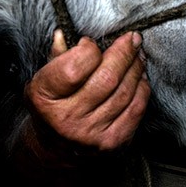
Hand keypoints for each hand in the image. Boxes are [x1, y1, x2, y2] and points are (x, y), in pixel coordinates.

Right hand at [22, 29, 150, 165]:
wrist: (56, 152)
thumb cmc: (51, 108)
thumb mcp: (44, 82)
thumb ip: (56, 57)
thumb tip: (64, 34)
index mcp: (44, 98)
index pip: (74, 68)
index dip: (89, 50)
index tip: (91, 43)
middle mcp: (66, 119)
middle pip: (106, 77)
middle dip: (124, 52)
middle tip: (132, 38)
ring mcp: (91, 134)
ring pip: (125, 91)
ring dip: (136, 67)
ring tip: (137, 54)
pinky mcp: (113, 142)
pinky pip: (136, 108)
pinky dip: (142, 88)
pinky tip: (139, 77)